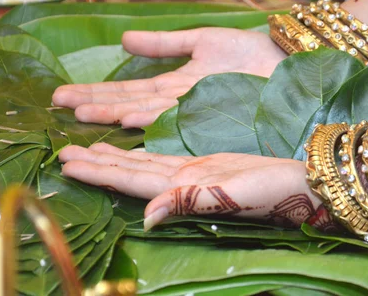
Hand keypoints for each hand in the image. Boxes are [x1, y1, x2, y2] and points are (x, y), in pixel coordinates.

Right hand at [52, 28, 286, 127]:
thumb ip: (164, 43)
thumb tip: (122, 40)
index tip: (64, 95)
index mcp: (177, 85)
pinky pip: (177, 116)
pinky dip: (151, 118)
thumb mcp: (201, 41)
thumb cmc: (249, 51)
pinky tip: (128, 118)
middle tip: (59, 107)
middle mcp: (180, 101)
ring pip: (148, 113)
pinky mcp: (214, 113)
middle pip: (131, 103)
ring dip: (114, 114)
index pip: (129, 89)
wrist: (286, 58)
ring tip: (84, 114)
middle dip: (96, 105)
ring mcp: (196, 109)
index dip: (97, 92)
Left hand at [59, 143, 334, 230]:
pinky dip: (146, 156)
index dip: (100, 173)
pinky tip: (135, 153)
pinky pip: (167, 160)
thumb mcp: (234, 196)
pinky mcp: (208, 166)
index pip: (132, 181)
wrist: (302, 185)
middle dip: (98, 164)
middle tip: (65, 153)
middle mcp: (184, 183)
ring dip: (116, 159)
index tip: (68, 164)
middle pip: (132, 173)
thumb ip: (191, 202)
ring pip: (145, 165)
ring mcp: (195, 175)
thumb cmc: (276, 190)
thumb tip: (148, 216)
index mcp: (186, 189)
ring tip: (89, 150)